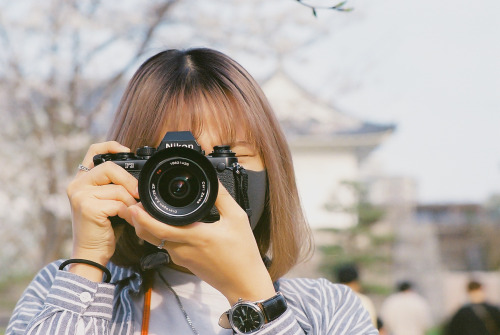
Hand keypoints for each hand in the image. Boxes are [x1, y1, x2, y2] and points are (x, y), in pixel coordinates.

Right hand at [66, 142, 138, 279]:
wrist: (91, 253)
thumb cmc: (102, 228)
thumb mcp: (106, 201)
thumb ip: (113, 185)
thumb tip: (137, 176)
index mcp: (81, 180)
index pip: (93, 151)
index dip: (111, 146)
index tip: (127, 150)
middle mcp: (76, 185)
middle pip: (110, 168)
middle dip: (129, 181)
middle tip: (138, 194)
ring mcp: (80, 195)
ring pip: (117, 188)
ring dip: (130, 201)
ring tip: (131, 212)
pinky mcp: (88, 207)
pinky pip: (118, 203)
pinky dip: (127, 211)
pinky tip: (126, 219)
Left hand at [128, 182, 275, 304]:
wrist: (243, 283)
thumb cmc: (242, 254)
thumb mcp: (237, 219)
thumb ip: (222, 197)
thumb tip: (211, 181)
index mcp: (194, 236)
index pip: (158, 228)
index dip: (141, 217)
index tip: (134, 204)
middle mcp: (182, 249)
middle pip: (148, 235)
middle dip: (137, 219)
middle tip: (135, 202)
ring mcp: (181, 257)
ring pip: (154, 240)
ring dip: (146, 226)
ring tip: (146, 209)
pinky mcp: (184, 262)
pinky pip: (164, 245)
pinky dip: (158, 233)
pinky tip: (164, 223)